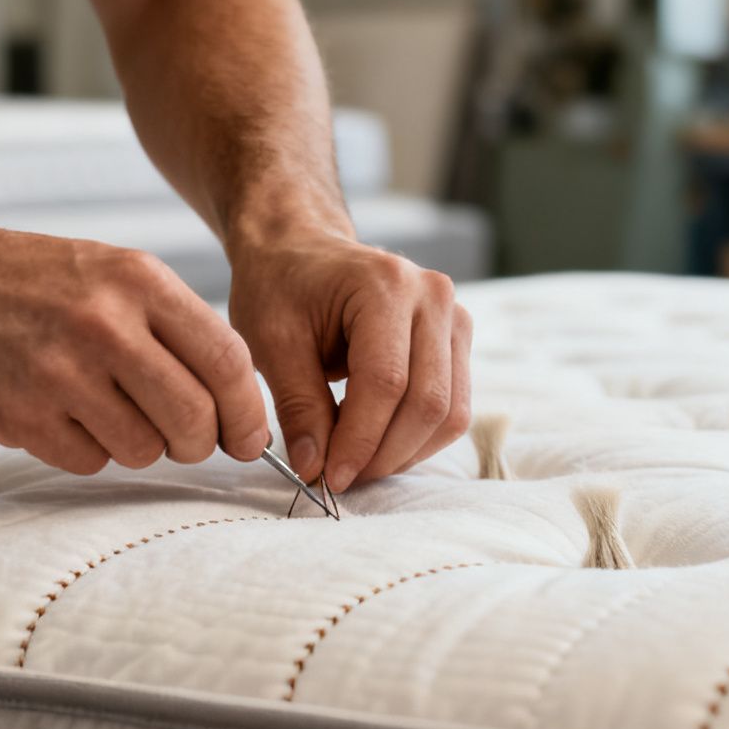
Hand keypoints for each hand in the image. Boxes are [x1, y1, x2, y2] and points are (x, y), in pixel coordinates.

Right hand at [0, 226, 268, 474]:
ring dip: (138, 445)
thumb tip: (238, 410)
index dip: (247, 415)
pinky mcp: (22, 414)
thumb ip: (180, 332)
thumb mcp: (118, 275)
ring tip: (105, 410)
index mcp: (140, 282)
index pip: (228, 363)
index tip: (249, 441)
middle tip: (186, 441)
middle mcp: (104, 324)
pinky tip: (63, 414)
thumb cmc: (40, 284)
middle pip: (194, 418)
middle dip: (200, 444)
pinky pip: (90, 463)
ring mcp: (59, 372)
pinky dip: (88, 452)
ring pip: (143, 450)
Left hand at [228, 233, 470, 491]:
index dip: (359, 440)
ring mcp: (454, 317)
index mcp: (385, 285)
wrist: (301, 250)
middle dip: (383, 454)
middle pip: (428, 402)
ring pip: (450, 412)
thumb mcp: (271, 343)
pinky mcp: (457, 340)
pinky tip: (377, 444)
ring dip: (404, 452)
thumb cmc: (281, 288)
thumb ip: (297, 407)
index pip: (386, 382)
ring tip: (357, 464)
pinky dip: (417, 438)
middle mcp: (433, 296)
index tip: (328, 478)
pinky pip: (453, 407)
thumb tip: (316, 469)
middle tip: (340, 479)